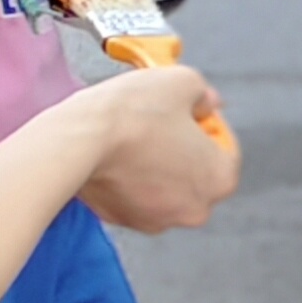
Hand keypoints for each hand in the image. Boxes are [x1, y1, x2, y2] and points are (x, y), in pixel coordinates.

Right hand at [76, 65, 239, 232]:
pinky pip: (133, 195)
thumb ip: (203, 92)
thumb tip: (207, 101)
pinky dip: (128, 177)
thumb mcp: (181, 81)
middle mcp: (195, 210)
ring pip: (163, 185)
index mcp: (221, 180)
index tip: (186, 107)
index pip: (224, 146)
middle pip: (195, 170)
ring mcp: (156, 220)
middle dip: (181, 145)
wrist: (77, 141)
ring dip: (154, 162)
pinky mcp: (122, 220)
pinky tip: (114, 152)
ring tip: (133, 134)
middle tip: (159, 119)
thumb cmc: (133, 113)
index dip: (206, 120)